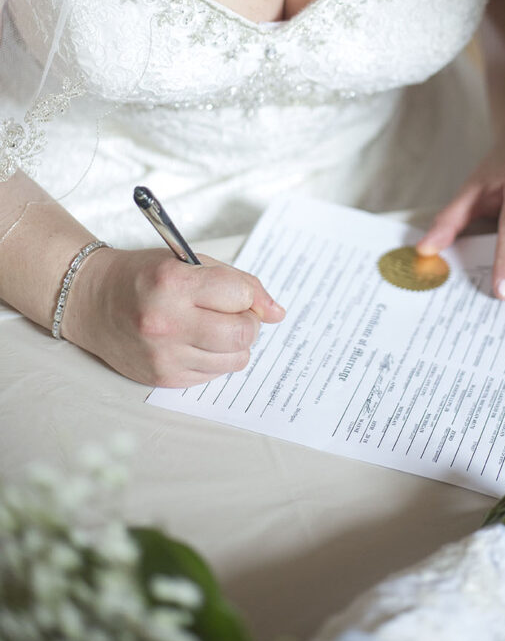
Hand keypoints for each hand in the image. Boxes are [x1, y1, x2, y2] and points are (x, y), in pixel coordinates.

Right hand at [61, 248, 284, 386]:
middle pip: (243, 333)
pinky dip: (213, 359)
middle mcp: (167, 322)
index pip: (241, 296)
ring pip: (234, 360)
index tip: (240, 295)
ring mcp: (163, 355)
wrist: (92, 301)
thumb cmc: (144, 276)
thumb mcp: (189, 262)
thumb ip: (238, 282)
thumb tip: (277, 312)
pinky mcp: (162, 378)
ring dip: (234, 344)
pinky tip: (194, 342)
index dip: (249, 296)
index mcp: (174, 283)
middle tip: (232, 314)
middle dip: (248, 323)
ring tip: (212, 327)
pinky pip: (213, 375)